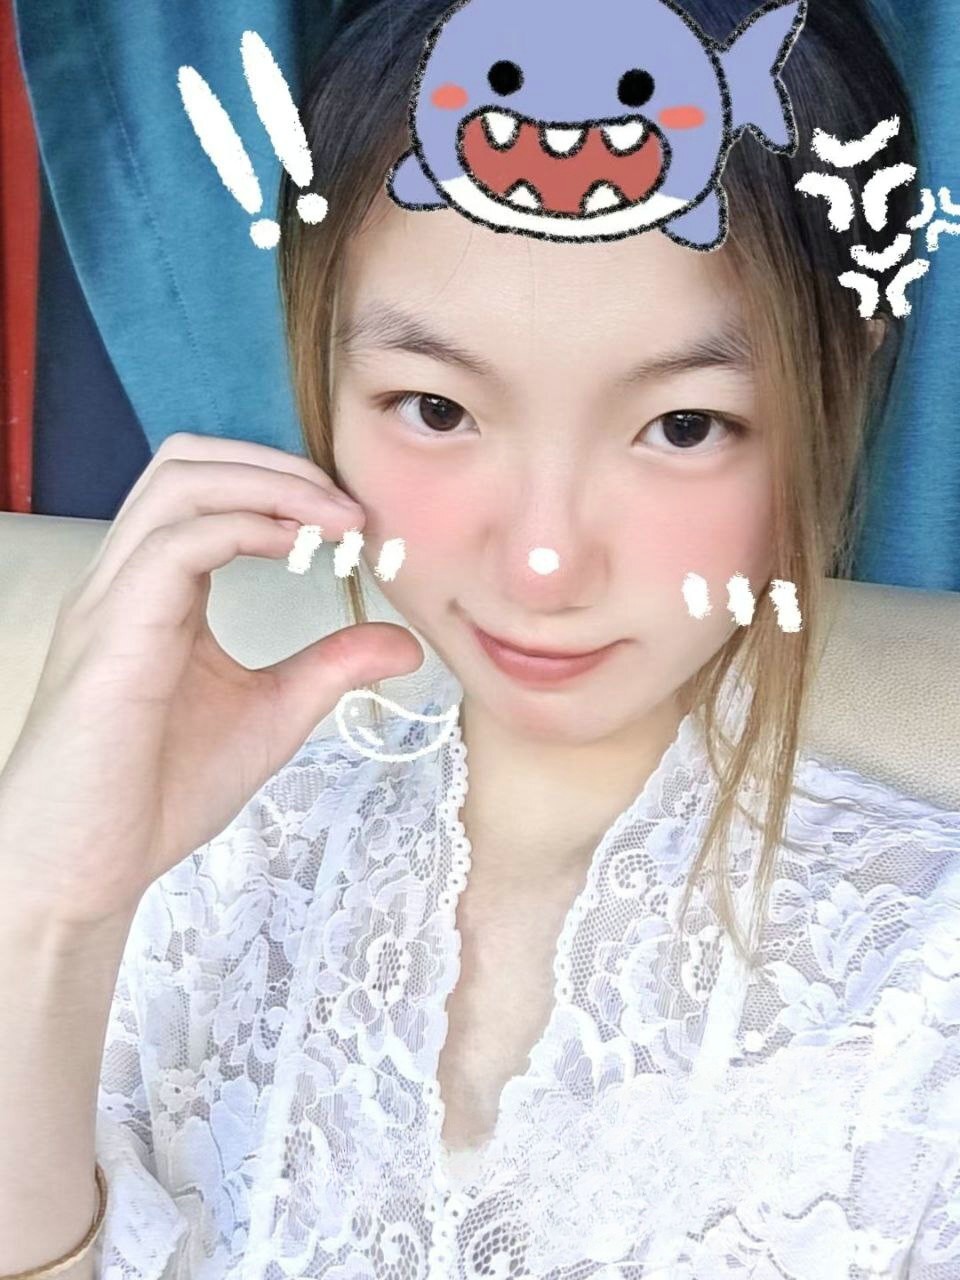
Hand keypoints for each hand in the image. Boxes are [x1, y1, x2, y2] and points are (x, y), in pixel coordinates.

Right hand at [0, 433, 423, 926]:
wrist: (84, 866)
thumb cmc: (158, 793)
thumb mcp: (272, 713)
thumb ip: (330, 667)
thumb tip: (406, 641)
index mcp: (157, 590)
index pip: (208, 489)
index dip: (285, 486)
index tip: (356, 523)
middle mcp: (127, 577)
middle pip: (188, 460)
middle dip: (277, 464)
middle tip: (349, 506)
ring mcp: (113, 598)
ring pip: (179, 481)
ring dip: (269, 484)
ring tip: (336, 519)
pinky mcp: (113, 633)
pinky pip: (176, 543)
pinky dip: (244, 527)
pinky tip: (297, 552)